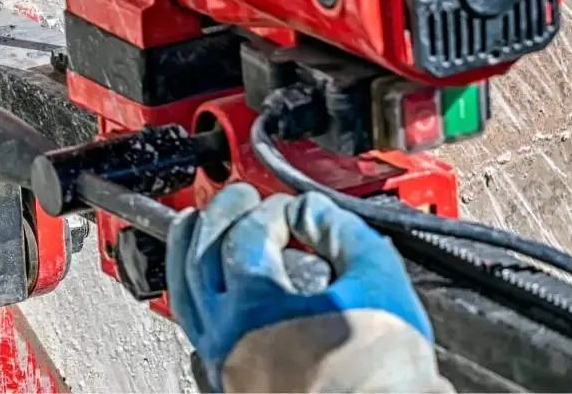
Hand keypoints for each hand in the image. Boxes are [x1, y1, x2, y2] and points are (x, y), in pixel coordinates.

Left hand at [168, 183, 441, 391]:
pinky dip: (195, 297)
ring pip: (187, 295)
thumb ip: (346, 236)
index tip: (297, 208)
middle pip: (203, 257)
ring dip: (190, 251)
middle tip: (240, 197)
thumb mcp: (381, 288)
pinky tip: (207, 291)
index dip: (275, 210)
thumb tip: (315, 211)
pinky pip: (197, 330)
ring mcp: (223, 363)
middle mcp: (226, 336)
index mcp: (256, 308)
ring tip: (198, 225)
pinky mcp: (230, 385)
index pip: (250, 234)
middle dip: (222, 217)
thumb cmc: (384, 381)